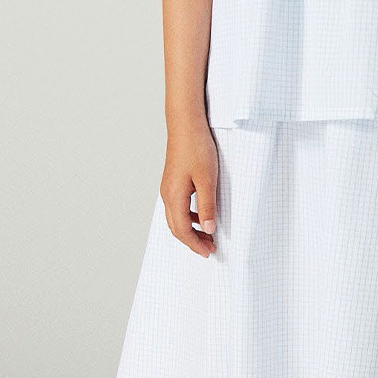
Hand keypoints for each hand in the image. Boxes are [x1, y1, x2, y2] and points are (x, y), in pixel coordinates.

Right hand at [160, 119, 219, 255]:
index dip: (195, 244)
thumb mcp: (207, 179)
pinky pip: (179, 207)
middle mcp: (167, 195)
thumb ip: (207, 206)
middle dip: (192, 241)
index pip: (183, 230)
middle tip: (210, 249)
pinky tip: (203, 216)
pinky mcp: (173, 181)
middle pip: (176, 228)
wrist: (186, 124)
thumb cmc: (197, 148)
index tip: (209, 252)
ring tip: (208, 235)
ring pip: (176, 218)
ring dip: (191, 230)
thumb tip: (209, 229)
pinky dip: (190, 217)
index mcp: (174, 196)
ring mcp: (168, 188)